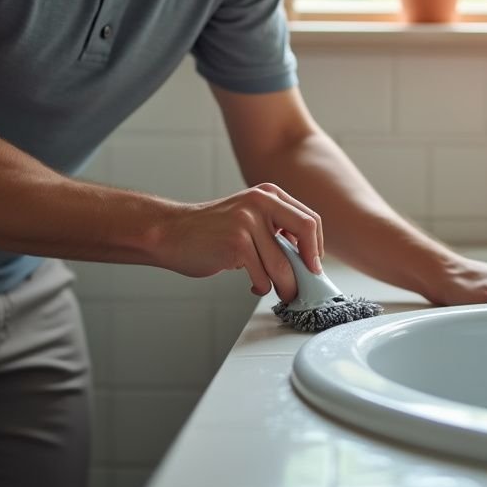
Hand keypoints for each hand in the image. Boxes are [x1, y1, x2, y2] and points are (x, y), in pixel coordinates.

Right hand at [151, 183, 322, 302]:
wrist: (171, 232)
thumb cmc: (211, 231)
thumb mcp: (249, 218)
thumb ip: (276, 229)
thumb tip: (307, 259)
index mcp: (269, 194)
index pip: (310, 219)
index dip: (316, 247)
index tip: (313, 267)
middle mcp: (261, 202)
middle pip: (307, 232)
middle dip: (309, 265)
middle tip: (305, 284)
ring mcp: (248, 221)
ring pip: (283, 264)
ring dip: (285, 286)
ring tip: (280, 292)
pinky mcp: (237, 243)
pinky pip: (263, 276)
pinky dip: (261, 288)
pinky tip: (252, 285)